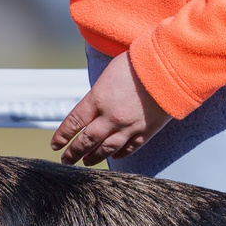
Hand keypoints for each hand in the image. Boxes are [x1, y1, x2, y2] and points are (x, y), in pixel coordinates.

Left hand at [53, 53, 168, 165]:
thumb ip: (99, 93)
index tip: (56, 144)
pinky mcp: (146, 131)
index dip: (63, 136)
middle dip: (74, 152)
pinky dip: (119, 154)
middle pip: (87, 140)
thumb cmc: (139, 62)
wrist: (169, 67)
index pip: (74, 122)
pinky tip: (113, 156)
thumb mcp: (109, 73)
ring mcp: (129, 126)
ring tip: (86, 163)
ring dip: (93, 157)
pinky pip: (129, 148)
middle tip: (66, 160)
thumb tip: (92, 106)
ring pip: (107, 149)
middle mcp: (111, 116)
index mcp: (98, 98)